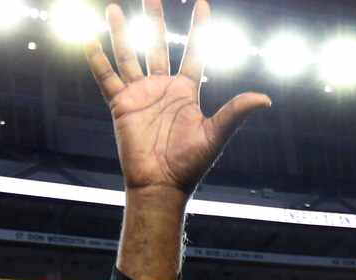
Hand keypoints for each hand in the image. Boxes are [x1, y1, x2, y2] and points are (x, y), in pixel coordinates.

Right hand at [83, 0, 270, 199]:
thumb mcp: (215, 136)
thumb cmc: (189, 165)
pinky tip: (89, 40)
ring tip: (114, 8)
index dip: (198, 29)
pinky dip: (97, 60)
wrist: (160, 185)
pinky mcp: (121, 105)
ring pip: (128, 56)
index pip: (194, 52)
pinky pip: (106, 78)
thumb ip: (235, 113)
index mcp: (186, 92)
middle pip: (157, 46)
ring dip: (121, 33)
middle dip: (154, 21)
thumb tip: (265, 99)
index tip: (202, 4)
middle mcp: (162, 88)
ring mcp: (140, 95)